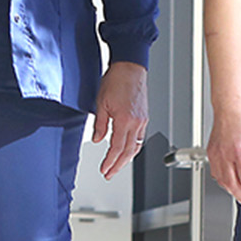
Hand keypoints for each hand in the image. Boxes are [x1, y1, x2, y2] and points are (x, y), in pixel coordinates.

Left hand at [92, 61, 148, 179]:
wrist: (130, 67)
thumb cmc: (116, 80)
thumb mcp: (101, 103)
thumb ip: (100, 124)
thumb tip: (96, 139)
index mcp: (125, 121)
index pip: (116, 148)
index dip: (110, 161)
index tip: (104, 169)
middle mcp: (136, 123)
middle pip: (128, 152)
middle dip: (118, 165)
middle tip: (110, 174)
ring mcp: (142, 120)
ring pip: (136, 146)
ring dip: (126, 158)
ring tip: (117, 165)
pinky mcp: (144, 116)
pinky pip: (140, 137)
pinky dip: (133, 147)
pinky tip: (127, 149)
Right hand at [206, 98, 240, 208]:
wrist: (229, 107)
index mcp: (239, 152)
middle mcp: (225, 155)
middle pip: (232, 184)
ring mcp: (216, 154)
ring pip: (221, 180)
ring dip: (231, 190)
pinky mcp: (211, 152)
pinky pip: (215, 172)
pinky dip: (222, 181)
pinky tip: (229, 182)